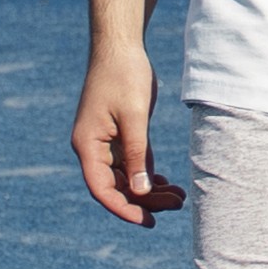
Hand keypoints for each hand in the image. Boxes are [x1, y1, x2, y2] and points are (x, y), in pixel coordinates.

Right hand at [74, 42, 184, 224]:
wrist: (121, 47)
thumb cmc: (124, 76)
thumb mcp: (135, 116)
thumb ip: (138, 154)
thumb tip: (142, 191)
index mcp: (88, 145)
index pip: (102, 189)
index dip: (124, 209)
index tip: (148, 221)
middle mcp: (93, 148)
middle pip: (117, 186)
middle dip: (145, 200)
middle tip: (178, 206)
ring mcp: (106, 142)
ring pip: (127, 177)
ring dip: (151, 190)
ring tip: (180, 198)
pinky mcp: (120, 134)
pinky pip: (133, 163)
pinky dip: (149, 175)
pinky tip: (168, 184)